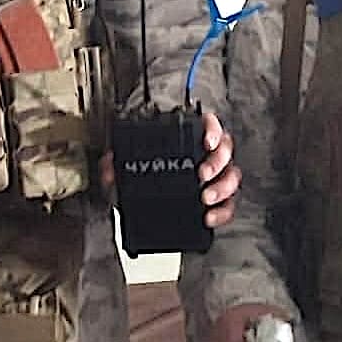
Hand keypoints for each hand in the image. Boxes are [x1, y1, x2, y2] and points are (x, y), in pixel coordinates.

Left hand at [96, 110, 239, 225]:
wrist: (146, 209)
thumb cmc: (142, 179)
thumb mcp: (126, 170)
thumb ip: (115, 166)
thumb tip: (109, 166)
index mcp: (187, 140)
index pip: (209, 125)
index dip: (212, 130)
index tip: (206, 142)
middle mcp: (205, 156)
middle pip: (225, 150)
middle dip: (216, 163)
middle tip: (202, 174)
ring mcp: (214, 178)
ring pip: (231, 176)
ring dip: (222, 187)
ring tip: (205, 197)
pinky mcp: (218, 201)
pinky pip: (229, 204)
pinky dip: (223, 211)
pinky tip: (209, 216)